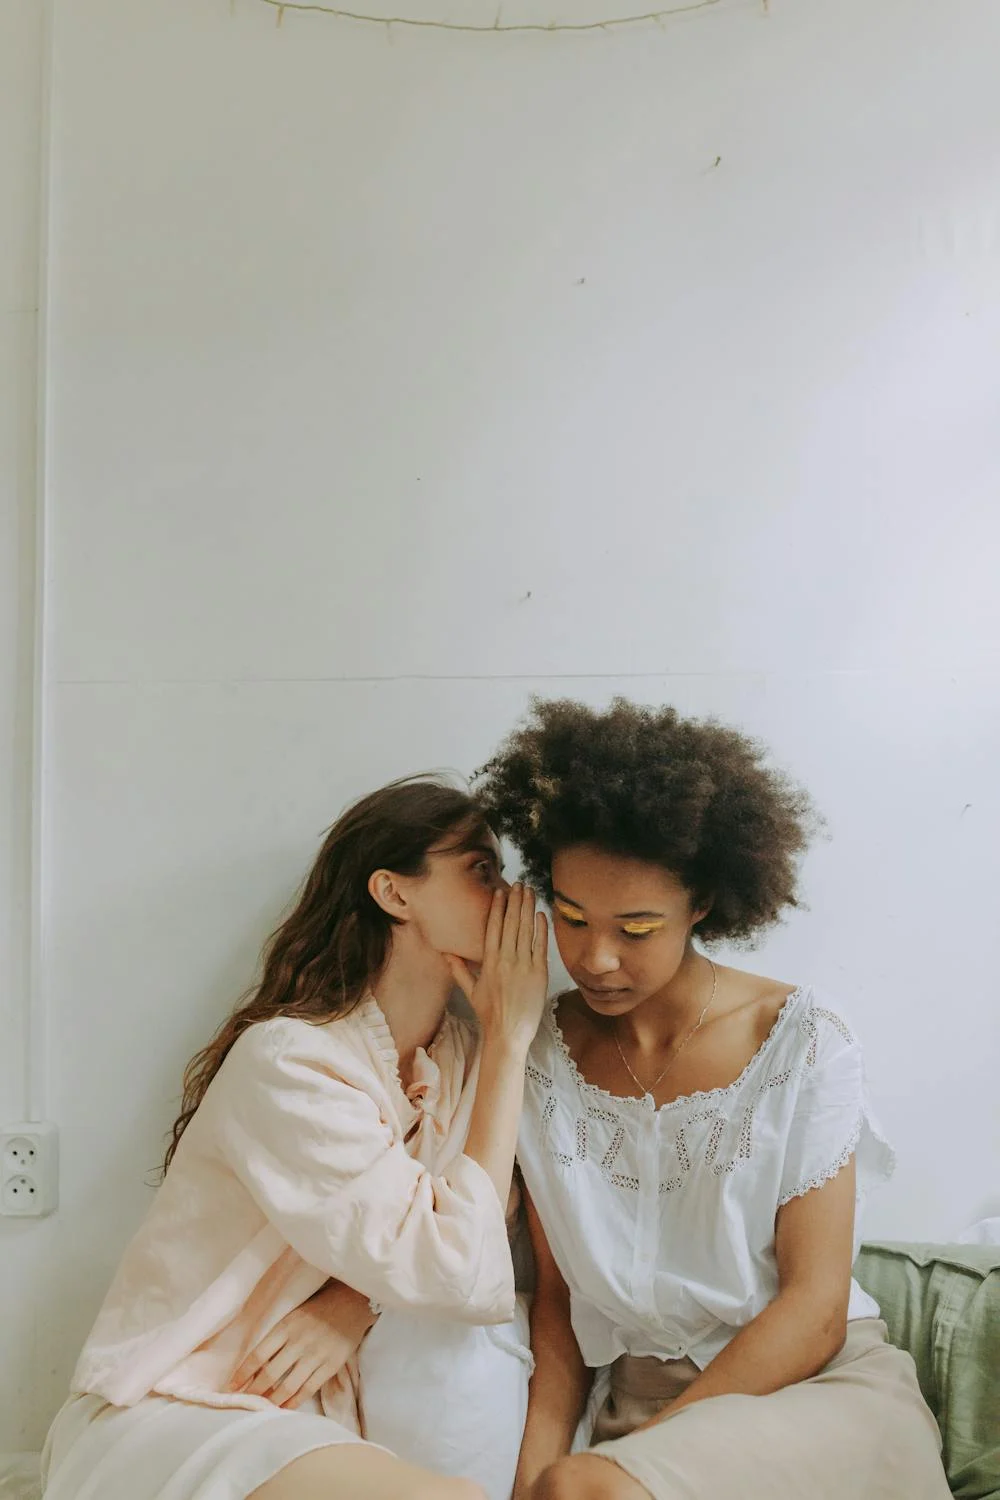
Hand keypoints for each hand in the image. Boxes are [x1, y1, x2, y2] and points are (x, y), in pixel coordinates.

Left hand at [229, 1280, 375, 1409]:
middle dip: (253, 1392)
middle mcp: (298, 1342)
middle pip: (269, 1374)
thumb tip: (256, 1363)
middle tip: (242, 1403)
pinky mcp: (330, 1365)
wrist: (353, 1302)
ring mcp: (315, 1355)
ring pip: (287, 1386)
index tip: (231, 1387)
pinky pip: (308, 1389)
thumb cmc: (319, 1308)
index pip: (258, 1355)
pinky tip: (284, 1409)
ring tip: (260, 1411)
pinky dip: (294, 1402)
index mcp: (286, 1326)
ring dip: (271, 1401)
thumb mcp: (294, 1315)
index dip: (242, 1374)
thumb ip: (277, 1336)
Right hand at [447, 884, 547, 1049]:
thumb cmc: (489, 1014)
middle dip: (515, 901)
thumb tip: (445, 953)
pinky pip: (540, 945)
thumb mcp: (471, 991)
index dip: (497, 907)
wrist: (508, 1034)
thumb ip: (459, 969)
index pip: (493, 928)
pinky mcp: (538, 974)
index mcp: (489, 962)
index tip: (500, 892)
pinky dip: (541, 929)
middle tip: (518, 883)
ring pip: (525, 930)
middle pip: (511, 923)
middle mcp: (506, 960)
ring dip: (528, 908)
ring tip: (529, 892)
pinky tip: (541, 914)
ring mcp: (524, 966)